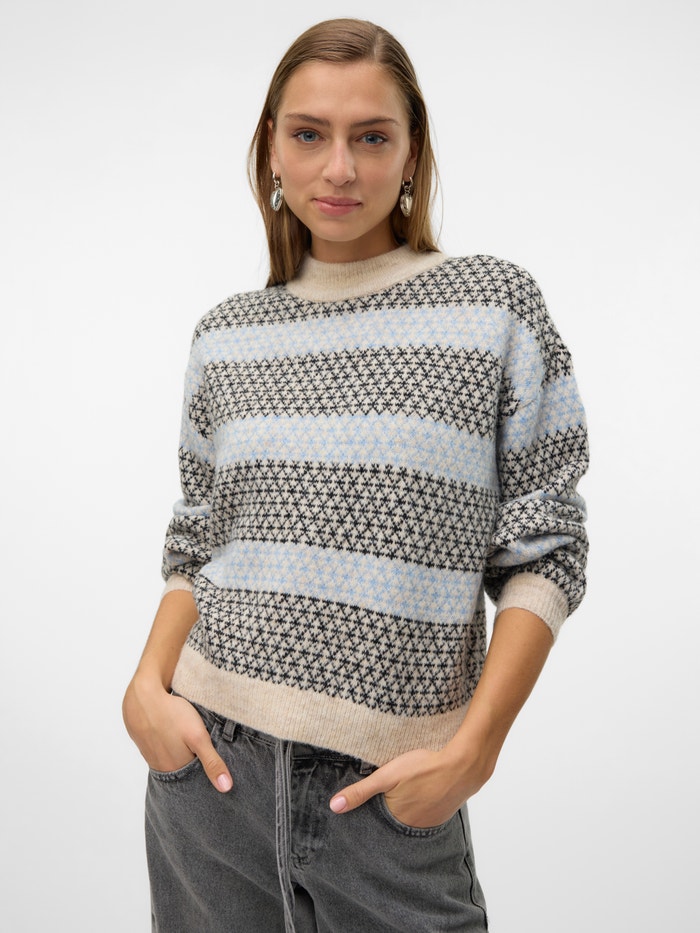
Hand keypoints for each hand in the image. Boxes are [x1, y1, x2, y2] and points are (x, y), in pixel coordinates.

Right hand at [122, 676, 231, 792]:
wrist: (142, 696)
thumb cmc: (171, 715)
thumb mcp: (198, 737)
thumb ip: (212, 762)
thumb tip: (226, 788)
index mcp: (174, 768)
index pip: (194, 779)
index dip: (206, 774)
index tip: (216, 768)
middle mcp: (160, 765)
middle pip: (183, 769)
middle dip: (195, 764)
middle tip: (204, 751)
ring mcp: (151, 753)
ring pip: (172, 758)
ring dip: (182, 753)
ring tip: (191, 743)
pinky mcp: (145, 740)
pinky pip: (162, 747)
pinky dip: (170, 744)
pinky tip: (175, 734)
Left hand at [329, 745, 493, 828]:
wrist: (463, 765)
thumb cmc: (423, 768)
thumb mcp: (387, 775)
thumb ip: (361, 791)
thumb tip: (334, 806)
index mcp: (397, 820)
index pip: (377, 822)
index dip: (372, 811)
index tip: (370, 802)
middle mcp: (414, 827)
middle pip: (394, 820)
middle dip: (388, 810)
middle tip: (390, 793)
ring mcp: (431, 822)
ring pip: (411, 817)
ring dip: (406, 808)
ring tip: (405, 792)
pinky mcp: (443, 813)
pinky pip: (426, 813)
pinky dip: (421, 805)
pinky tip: (421, 792)